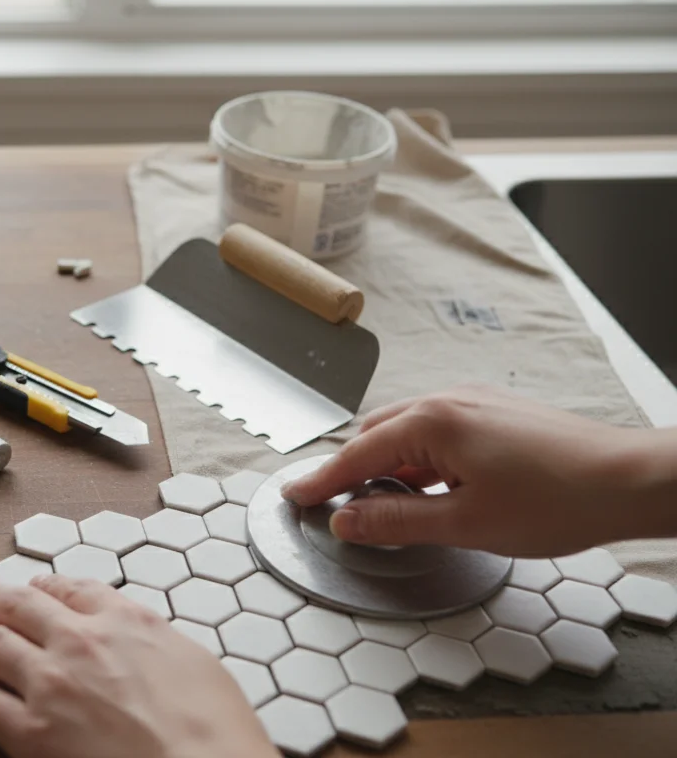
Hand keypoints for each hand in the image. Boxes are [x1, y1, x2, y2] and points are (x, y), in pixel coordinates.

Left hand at [0, 575, 276, 757]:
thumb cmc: (216, 734)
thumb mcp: (199, 665)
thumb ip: (157, 645)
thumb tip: (142, 645)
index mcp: (126, 621)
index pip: (74, 589)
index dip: (46, 585)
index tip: (34, 585)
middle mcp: (80, 641)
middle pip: (20, 606)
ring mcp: (49, 683)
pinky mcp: (29, 731)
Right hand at [281, 385, 676, 556]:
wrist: (629, 480)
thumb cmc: (557, 499)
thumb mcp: (464, 522)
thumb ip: (395, 520)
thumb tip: (347, 521)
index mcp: (432, 423)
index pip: (357, 454)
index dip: (322, 481)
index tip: (294, 497)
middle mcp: (448, 401)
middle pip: (375, 434)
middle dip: (350, 469)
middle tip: (331, 505)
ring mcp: (473, 403)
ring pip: (406, 431)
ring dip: (386, 464)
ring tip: (380, 504)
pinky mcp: (494, 413)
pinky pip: (436, 429)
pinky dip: (417, 457)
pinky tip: (428, 488)